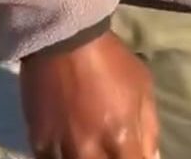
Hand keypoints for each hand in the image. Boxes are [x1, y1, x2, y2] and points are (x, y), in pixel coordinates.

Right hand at [20, 30, 158, 158]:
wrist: (66, 43)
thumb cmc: (112, 62)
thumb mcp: (143, 88)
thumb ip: (149, 128)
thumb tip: (153, 157)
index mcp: (121, 137)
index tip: (136, 154)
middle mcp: (90, 151)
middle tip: (114, 147)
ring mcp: (61, 151)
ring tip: (94, 145)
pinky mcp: (38, 145)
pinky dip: (65, 158)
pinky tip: (73, 147)